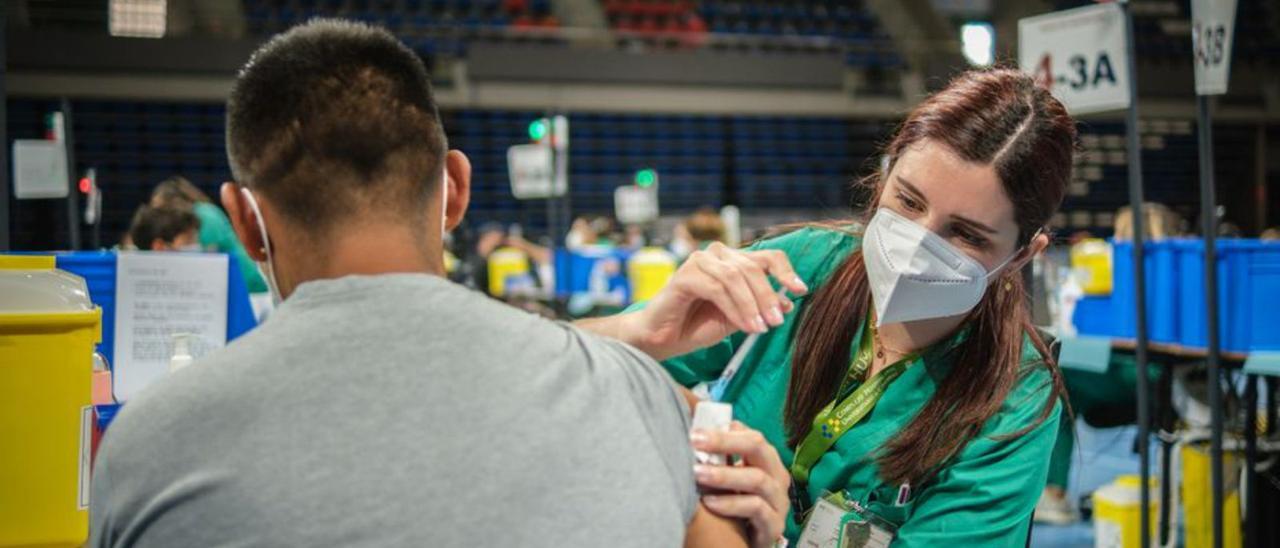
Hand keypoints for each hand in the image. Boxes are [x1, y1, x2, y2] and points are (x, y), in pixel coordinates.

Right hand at [630, 242, 806, 359]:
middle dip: (768, 296)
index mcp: (734, 262)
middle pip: (753, 267)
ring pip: (736, 277)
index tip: (800, 290)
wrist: (662, 339)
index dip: (786, 271)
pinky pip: (717, 288)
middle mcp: (718, 255)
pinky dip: (735, 308)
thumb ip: (759, 308)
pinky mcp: (685, 275)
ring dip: (752, 304)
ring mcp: (700, 262)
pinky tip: (743, 324)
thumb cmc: (697, 326)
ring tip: (760, 327)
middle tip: (776, 321)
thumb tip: (788, 303)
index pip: (767, 257)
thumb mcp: (738, 319)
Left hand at [692, 422, 790, 547]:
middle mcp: (776, 477)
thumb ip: (722, 456)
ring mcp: (778, 501)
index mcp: (767, 461)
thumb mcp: (731, 478)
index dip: (724, 432)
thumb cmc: (738, 504)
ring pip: (758, 479)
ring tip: (698, 473)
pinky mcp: (774, 525)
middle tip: (695, 442)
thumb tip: (699, 431)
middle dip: (725, 442)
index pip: (752, 436)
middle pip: (758, 448)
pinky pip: (756, 509)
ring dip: (725, 475)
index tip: (695, 433)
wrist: (750, 541)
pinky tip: (709, 502)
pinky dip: (731, 503)